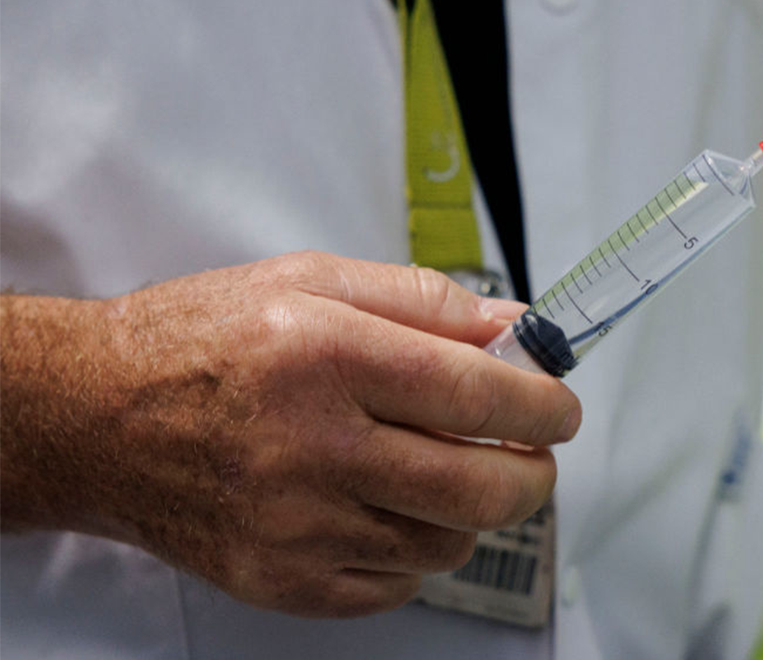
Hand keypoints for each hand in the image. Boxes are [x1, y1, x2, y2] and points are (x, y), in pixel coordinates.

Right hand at [0, 252, 580, 616]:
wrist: (96, 418)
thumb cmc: (202, 341)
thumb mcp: (310, 280)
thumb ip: (424, 301)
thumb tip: (517, 327)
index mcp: (324, 356)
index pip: (474, 393)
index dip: (541, 404)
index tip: (560, 407)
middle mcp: (311, 448)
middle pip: (477, 487)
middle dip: (534, 473)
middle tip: (534, 454)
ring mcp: (294, 528)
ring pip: (446, 543)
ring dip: (472, 510)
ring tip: (446, 472)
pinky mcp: (280, 581)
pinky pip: (396, 586)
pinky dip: (416, 551)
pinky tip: (390, 510)